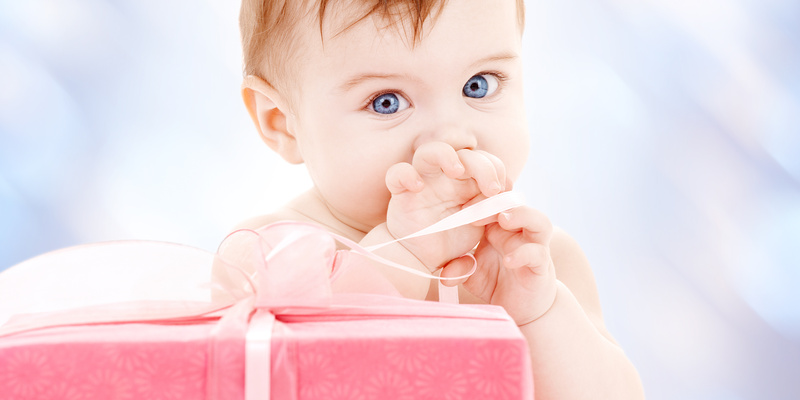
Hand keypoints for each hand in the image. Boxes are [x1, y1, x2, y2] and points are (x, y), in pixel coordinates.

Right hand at [384, 142, 506, 269]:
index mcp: (466, 179)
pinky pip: (396, 173)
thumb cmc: (452, 237)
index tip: (501, 193)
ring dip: (446, 156)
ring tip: (458, 170)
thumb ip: (493, 209)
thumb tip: (505, 197)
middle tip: (492, 189)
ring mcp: (422, 180)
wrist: (424, 257)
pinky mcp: (400, 193)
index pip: (485, 159)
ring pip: (429, 151)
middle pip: (463, 152)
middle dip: (483, 166)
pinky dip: (406, 175)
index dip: (496, 170)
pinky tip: (417, 186)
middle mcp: (445, 175)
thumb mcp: (480, 224)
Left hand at [441, 206, 557, 324]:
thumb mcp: (471, 273)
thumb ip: (458, 268)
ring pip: (538, 221)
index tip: (461, 205)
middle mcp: (518, 233)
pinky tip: (509, 260)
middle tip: (478, 207)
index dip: (480, 199)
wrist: (521, 309)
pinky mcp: (541, 267)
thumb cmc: (496, 283)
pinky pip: (537, 254)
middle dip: (497, 201)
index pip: (493, 203)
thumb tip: (444, 274)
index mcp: (499, 228)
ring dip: (521, 215)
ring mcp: (533, 247)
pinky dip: (523, 254)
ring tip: (504, 219)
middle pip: (515, 205)